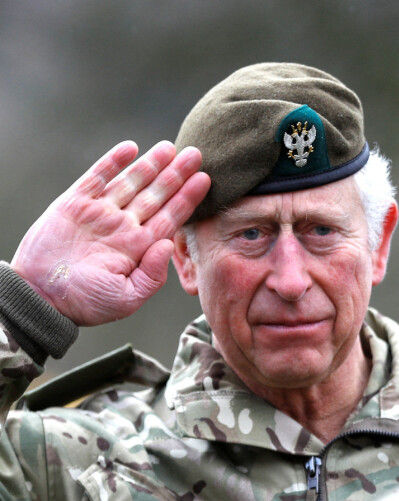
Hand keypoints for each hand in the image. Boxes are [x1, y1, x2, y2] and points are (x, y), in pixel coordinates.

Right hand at [11, 140, 209, 325]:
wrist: (41, 297)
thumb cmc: (85, 303)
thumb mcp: (127, 298)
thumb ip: (152, 275)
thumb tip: (168, 246)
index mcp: (139, 247)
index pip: (170, 217)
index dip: (187, 198)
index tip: (205, 180)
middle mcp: (124, 226)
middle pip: (156, 195)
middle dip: (176, 175)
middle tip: (196, 154)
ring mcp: (101, 213)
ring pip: (131, 182)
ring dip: (151, 164)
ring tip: (170, 147)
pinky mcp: (75, 203)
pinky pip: (98, 177)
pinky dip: (113, 162)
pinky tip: (131, 148)